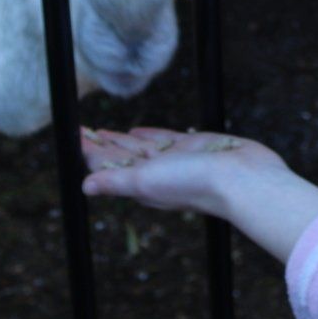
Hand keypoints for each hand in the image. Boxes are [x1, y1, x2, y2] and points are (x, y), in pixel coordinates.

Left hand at [79, 126, 285, 218]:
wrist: (242, 179)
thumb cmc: (195, 183)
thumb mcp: (146, 181)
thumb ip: (115, 182)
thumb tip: (84, 187)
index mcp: (141, 184)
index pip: (107, 167)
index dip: (90, 152)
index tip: (75, 136)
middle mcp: (155, 174)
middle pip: (120, 158)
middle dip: (101, 146)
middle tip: (83, 131)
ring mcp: (174, 160)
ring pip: (139, 149)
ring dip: (121, 141)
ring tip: (104, 132)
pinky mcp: (192, 147)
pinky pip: (163, 140)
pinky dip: (147, 135)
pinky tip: (137, 131)